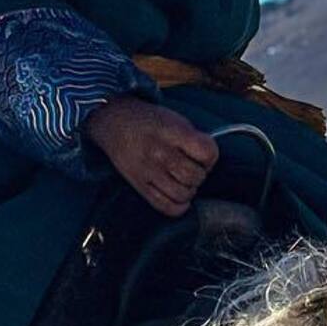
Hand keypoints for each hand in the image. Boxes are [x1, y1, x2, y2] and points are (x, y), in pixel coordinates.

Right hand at [83, 97, 218, 216]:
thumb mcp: (175, 119)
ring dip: (190, 189)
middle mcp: (159, 153)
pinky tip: (179, 195)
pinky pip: (166, 207)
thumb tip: (208, 161)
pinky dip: (179, 205)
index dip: (211, 156)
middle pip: (195, 176)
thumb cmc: (148, 120)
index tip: (205, 155)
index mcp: (171, 133)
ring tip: (184, 179)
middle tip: (193, 167)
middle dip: (200, 173)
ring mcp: (148, 172)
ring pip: (183, 194)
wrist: (115, 121)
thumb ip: (193, 138)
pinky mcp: (139, 185)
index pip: (207, 153)